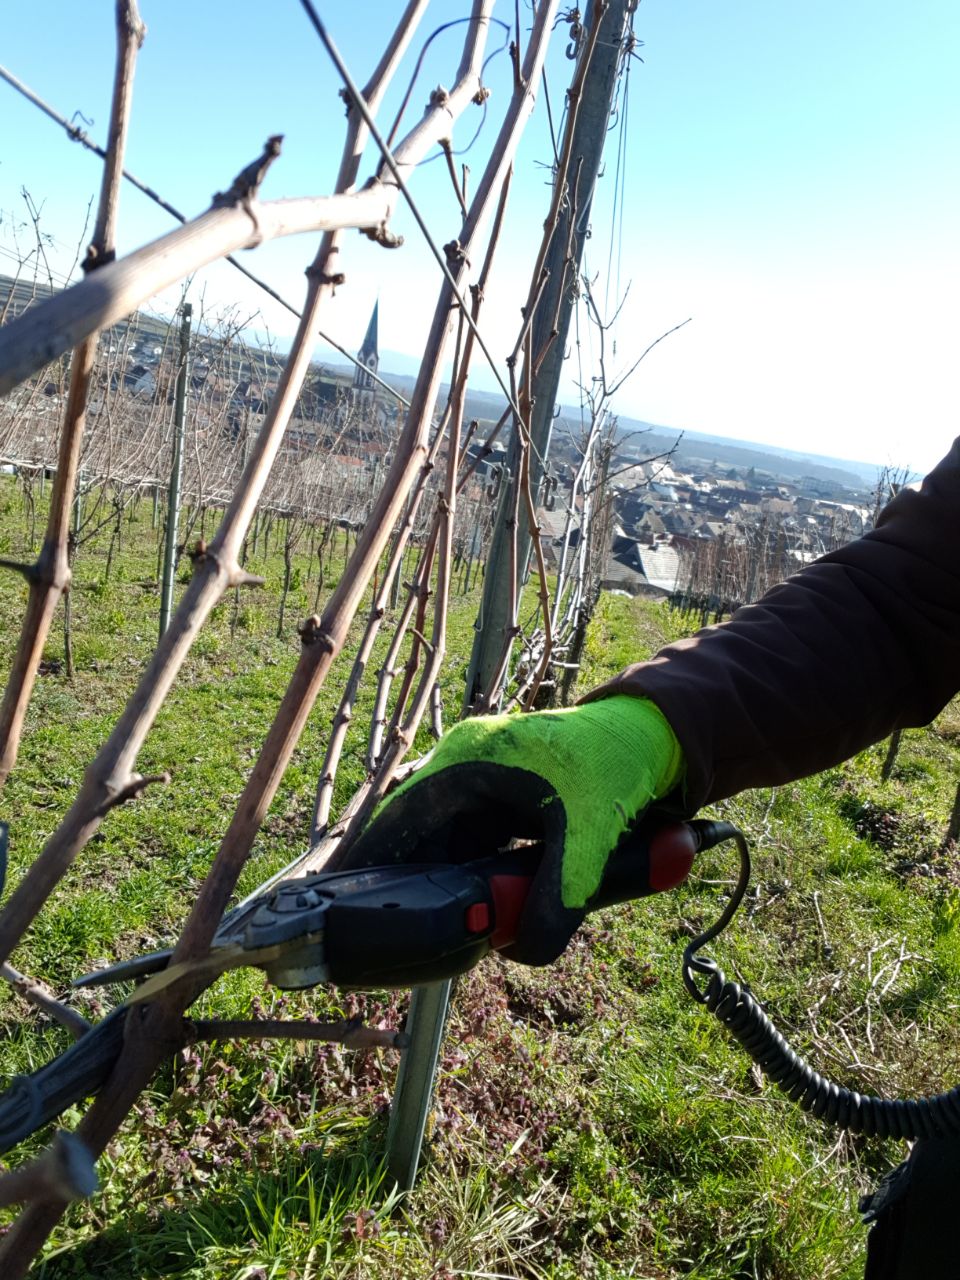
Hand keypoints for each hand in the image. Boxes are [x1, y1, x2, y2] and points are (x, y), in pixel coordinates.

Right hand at [340, 695, 683, 963]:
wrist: (652, 738)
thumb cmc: (614, 767)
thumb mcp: (588, 837)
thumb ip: (557, 897)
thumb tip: (525, 952)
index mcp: (464, 763)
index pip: (396, 823)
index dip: (371, 869)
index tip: (351, 914)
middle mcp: (460, 771)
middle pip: (418, 843)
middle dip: (419, 892)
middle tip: (410, 944)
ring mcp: (478, 787)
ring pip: (446, 851)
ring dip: (451, 890)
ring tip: (445, 936)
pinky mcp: (499, 803)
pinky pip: (472, 850)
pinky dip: (477, 881)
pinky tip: (483, 915)